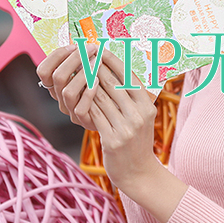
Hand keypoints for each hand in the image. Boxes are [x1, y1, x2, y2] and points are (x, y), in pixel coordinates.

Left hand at [35, 44, 185, 222]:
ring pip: (101, 98)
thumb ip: (131, 98)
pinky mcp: (113, 139)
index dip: (114, 61)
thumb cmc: (136, 142)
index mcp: (147, 106)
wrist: (139, 173)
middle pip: (114, 84)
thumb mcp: (141, 118)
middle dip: (97, 67)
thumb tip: (113, 72)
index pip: (129, 76)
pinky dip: (84, 103)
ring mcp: (126, 128)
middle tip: (83, 54)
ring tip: (76, 71)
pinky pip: (94, 115)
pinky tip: (76, 95)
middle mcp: (139, 114)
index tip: (101, 48)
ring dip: (86, 83)